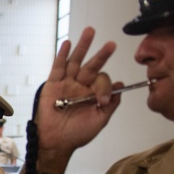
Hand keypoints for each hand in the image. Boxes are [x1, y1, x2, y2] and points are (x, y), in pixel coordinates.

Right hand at [35, 28, 119, 158]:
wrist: (57, 142)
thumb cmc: (77, 134)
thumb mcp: (100, 120)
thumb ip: (111, 103)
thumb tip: (121, 85)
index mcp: (93, 93)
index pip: (102, 80)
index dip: (105, 87)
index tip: (102, 100)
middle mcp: (81, 85)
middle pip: (92, 65)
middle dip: (102, 54)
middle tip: (112, 44)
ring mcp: (66, 83)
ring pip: (76, 61)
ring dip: (83, 46)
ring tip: (90, 31)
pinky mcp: (53, 85)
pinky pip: (58, 67)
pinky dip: (62, 55)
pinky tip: (68, 43)